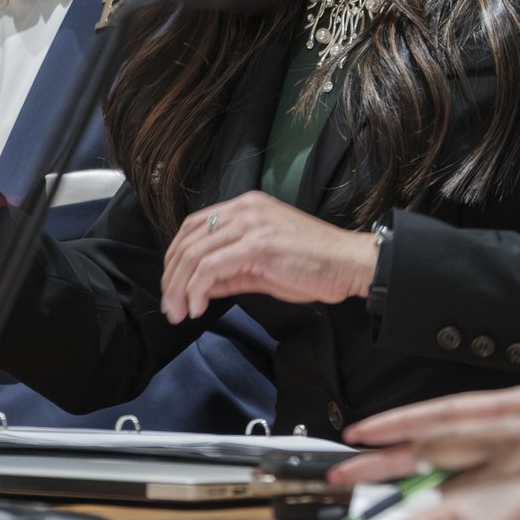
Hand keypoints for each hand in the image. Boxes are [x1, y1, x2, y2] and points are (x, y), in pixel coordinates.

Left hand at [158, 190, 378, 323]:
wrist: (349, 264)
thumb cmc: (314, 266)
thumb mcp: (263, 267)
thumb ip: (230, 272)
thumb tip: (200, 287)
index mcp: (246, 207)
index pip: (193, 227)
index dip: (175, 258)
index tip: (173, 288)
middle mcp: (245, 209)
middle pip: (188, 240)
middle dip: (172, 278)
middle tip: (171, 308)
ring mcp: (251, 224)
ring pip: (194, 254)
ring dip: (180, 288)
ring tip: (180, 313)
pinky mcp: (257, 245)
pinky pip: (211, 268)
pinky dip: (197, 290)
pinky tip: (198, 308)